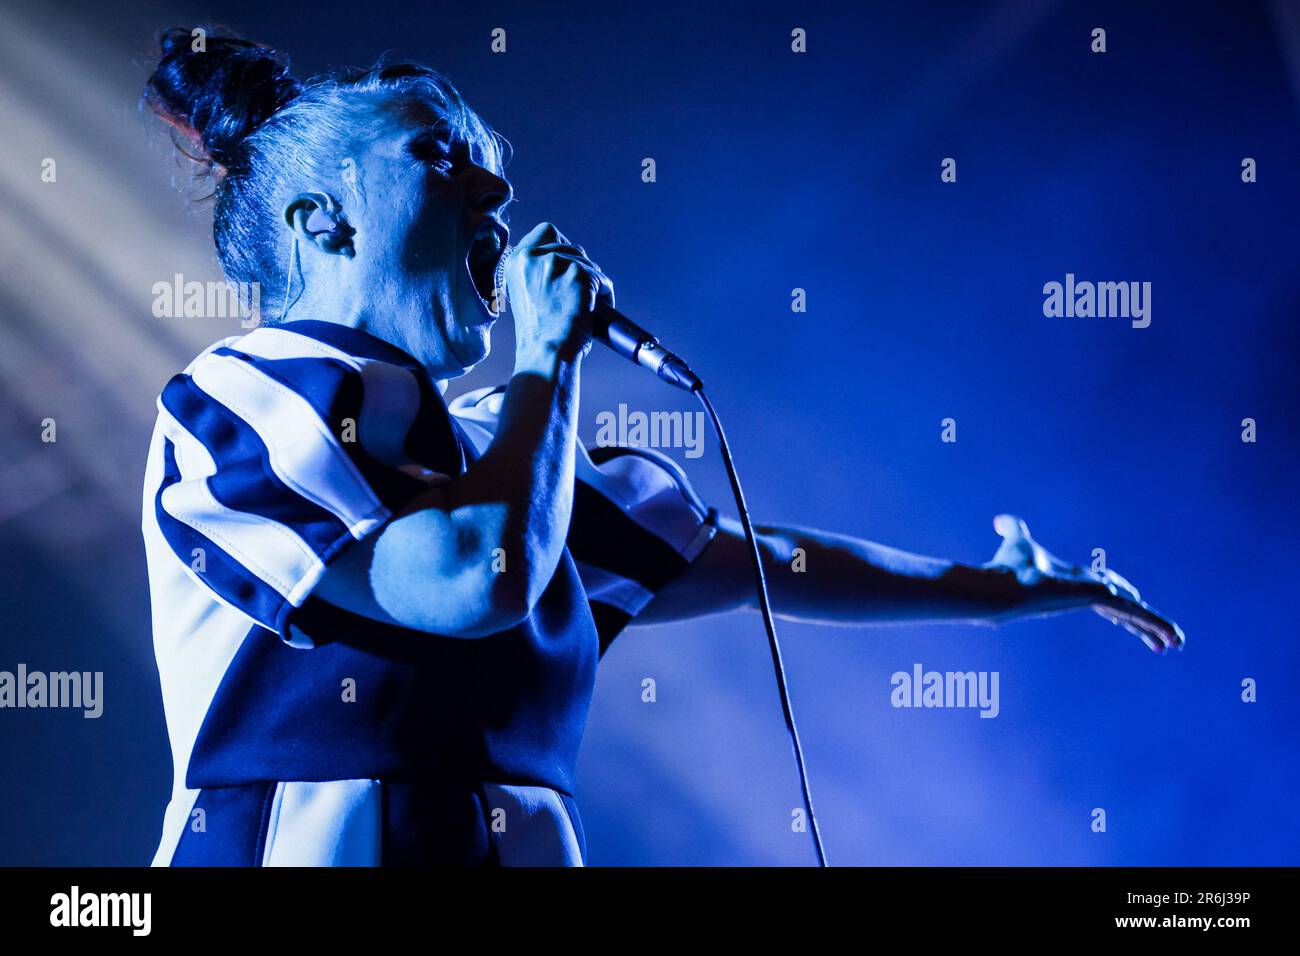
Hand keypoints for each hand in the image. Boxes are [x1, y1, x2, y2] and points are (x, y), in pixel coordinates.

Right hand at [502, 221, 611, 363]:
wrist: (545, 352)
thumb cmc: (537, 335)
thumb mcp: (527, 294)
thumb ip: (539, 274)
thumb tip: (564, 265)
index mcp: (516, 261)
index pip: (546, 231)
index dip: (561, 245)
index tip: (567, 264)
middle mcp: (533, 256)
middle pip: (571, 246)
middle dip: (580, 267)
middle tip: (580, 290)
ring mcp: (556, 263)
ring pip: (588, 263)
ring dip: (592, 282)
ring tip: (588, 305)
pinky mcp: (578, 274)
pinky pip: (602, 280)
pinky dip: (604, 295)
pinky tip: (596, 311)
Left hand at [986, 514, 1184, 653]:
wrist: (1004, 586)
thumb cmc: (1009, 568)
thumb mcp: (1018, 541)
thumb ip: (1014, 530)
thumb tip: (1000, 520)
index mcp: (1073, 582)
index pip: (1103, 592)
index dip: (1121, 595)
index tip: (1135, 600)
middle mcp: (1086, 593)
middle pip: (1123, 607)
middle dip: (1142, 621)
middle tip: (1162, 641)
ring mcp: (1094, 598)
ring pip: (1133, 613)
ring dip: (1155, 626)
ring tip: (1177, 643)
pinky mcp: (1100, 599)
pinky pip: (1135, 612)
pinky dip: (1155, 623)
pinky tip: (1172, 637)